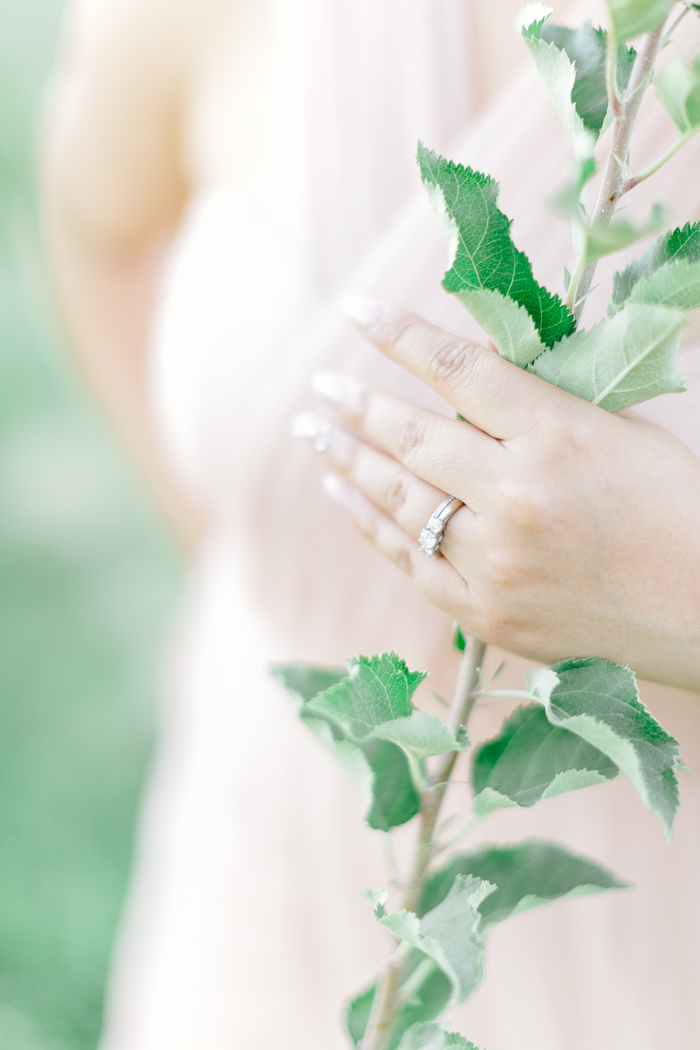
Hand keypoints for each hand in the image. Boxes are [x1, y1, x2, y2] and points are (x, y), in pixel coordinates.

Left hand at [297, 299, 699, 691]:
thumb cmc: (674, 507)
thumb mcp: (619, 431)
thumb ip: (539, 405)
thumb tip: (460, 376)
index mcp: (558, 436)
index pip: (457, 370)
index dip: (398, 335)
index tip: (355, 312)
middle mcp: (516, 497)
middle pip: (412, 436)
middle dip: (357, 403)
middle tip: (321, 385)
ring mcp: (495, 563)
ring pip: (398, 498)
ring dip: (348, 459)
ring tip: (315, 431)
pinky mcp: (486, 615)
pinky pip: (409, 560)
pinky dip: (369, 523)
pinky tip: (343, 495)